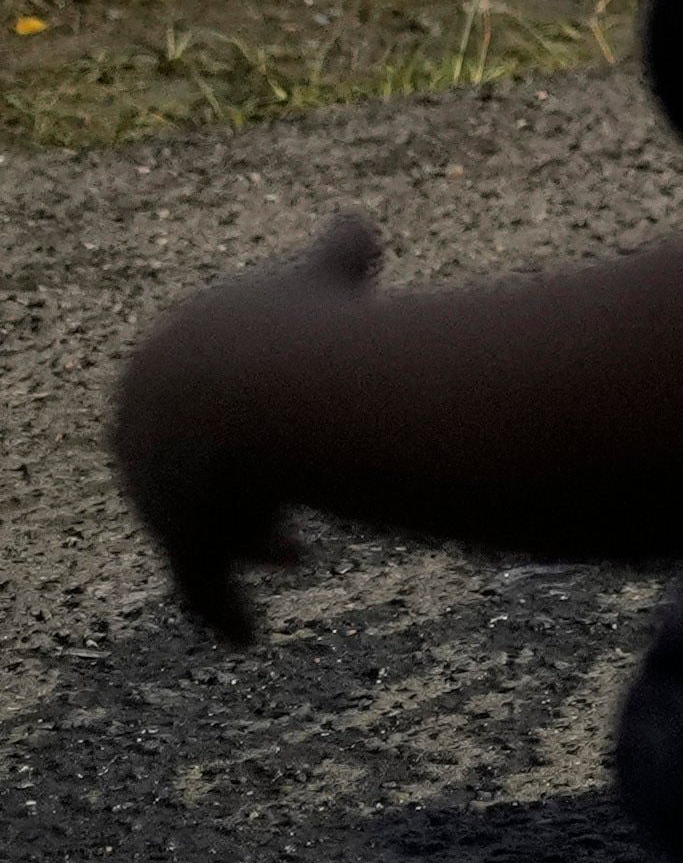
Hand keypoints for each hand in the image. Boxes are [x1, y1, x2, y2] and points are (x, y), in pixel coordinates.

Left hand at [109, 214, 377, 644]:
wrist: (269, 389)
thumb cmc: (301, 326)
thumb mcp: (321, 279)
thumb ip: (334, 257)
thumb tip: (357, 226)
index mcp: (166, 369)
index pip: (198, 399)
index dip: (251, 416)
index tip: (292, 433)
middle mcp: (146, 435)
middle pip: (195, 471)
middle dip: (244, 488)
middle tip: (285, 506)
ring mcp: (159, 492)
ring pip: (203, 528)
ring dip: (245, 542)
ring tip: (291, 555)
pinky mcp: (181, 541)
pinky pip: (200, 586)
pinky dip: (221, 611)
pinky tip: (243, 637)